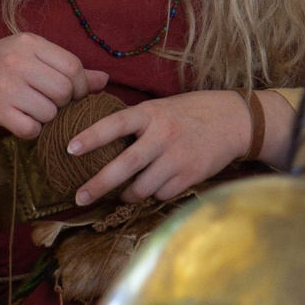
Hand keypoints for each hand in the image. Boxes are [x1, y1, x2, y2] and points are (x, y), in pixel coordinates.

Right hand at [0, 34, 110, 139]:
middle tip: (50, 104)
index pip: (72, 66)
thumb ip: (65, 66)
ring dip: (46, 118)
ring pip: (50, 112)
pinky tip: (21, 121)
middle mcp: (17, 61)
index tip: (72, 94)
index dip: (80, 85)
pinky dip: (31, 130)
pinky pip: (31, 129)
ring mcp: (5, 86)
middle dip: (63, 103)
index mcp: (29, 43)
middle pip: (64, 90)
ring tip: (32, 111)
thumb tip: (104, 79)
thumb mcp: (29, 55)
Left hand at [64, 90, 253, 205]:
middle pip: (124, 166)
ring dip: (127, 195)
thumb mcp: (160, 107)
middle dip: (98, 184)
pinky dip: (153, 194)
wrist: (234, 121)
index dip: (91, 136)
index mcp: (151, 113)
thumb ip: (135, 122)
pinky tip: (155, 186)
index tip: (70, 149)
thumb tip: (100, 139)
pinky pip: (161, 194)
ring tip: (121, 195)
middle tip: (78, 197)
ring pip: (141, 188)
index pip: (115, 124)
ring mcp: (177, 158)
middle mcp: (163, 135)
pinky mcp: (190, 177)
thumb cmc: (190, 112)